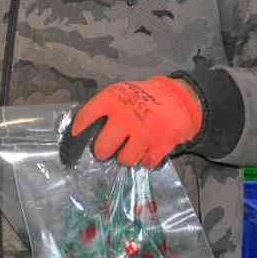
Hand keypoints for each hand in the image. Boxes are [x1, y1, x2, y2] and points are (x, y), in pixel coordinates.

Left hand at [59, 76, 202, 168]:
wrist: (179, 98)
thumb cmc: (143, 98)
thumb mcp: (121, 94)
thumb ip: (105, 109)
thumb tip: (84, 130)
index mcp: (112, 100)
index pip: (86, 117)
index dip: (79, 128)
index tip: (77, 135)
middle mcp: (125, 117)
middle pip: (102, 148)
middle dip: (102, 152)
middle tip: (106, 150)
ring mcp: (143, 132)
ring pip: (124, 159)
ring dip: (125, 157)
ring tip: (129, 149)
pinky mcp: (160, 144)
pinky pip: (146, 163)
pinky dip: (145, 160)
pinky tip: (146, 150)